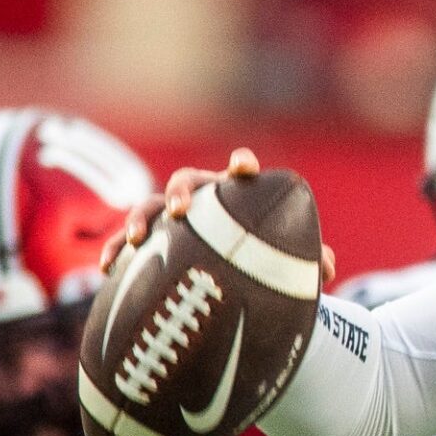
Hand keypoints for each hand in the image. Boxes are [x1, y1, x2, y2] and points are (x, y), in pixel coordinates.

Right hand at [98, 147, 335, 284]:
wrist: (229, 268)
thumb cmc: (261, 255)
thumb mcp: (284, 259)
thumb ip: (308, 259)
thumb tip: (326, 270)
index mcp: (235, 196)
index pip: (240, 173)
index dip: (241, 165)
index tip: (244, 165)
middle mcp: (202, 200)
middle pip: (188, 180)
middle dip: (182, 191)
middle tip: (181, 210)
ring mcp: (172, 218)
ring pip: (150, 205)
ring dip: (141, 217)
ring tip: (136, 237)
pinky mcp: (151, 241)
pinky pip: (128, 242)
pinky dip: (116, 249)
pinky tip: (109, 265)